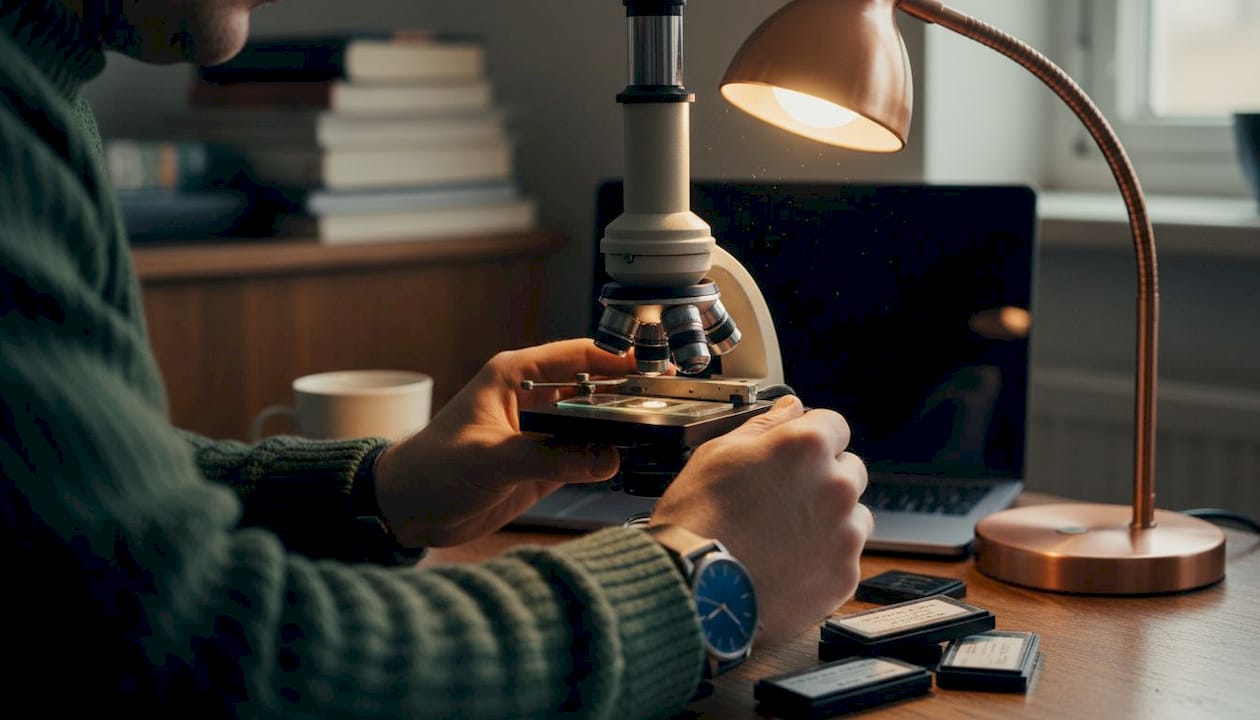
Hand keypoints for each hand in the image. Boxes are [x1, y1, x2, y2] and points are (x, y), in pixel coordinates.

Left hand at [373, 339, 636, 546]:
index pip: (576, 356)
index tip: (650, 368)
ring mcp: (541, 433)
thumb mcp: (488, 458)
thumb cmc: (430, 469)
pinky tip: (628, 462)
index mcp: (514, 377)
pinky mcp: (544, 464)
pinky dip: (606, 459)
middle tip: (665, 402)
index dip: (615, 359)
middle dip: (627, 393)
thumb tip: (602, 458)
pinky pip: (586, 455)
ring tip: (657, 432)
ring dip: (620, 428)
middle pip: (593, 387)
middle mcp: (532, 399)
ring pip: (594, 422)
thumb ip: (546, 457)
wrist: (406, 509)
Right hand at [650, 395, 873, 642]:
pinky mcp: (845, 575)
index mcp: (807, 447)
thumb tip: (791, 408)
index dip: (811, 438)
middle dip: (823, 479)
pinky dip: (823, 559)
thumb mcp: (719, 454)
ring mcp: (845, 534)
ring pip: (853, 516)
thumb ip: (765, 426)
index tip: (795, 455)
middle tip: (782, 500)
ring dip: (829, 520)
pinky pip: (845, 558)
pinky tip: (787, 564)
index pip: (834, 425)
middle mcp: (837, 486)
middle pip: (849, 470)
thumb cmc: (699, 520)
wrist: (696, 590)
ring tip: (783, 537)